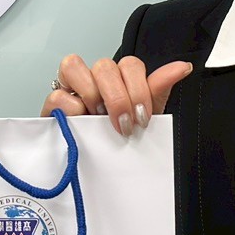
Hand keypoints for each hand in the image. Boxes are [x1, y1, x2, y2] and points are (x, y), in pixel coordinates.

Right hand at [46, 53, 192, 131]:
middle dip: (118, 97)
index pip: (129, 64)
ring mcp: (71, 90)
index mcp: (119, 81)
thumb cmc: (118, 139)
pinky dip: (71, 108)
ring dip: (91, 94)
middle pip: (104, 65)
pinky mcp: (53, 107)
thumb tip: (182, 67)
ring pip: (72, 65)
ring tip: (98, 119)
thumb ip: (158, 89)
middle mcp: (95, 80)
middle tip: (123, 124)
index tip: (143, 117)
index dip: (138, 88)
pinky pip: (57, 94)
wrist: (99, 170)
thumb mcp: (143, 116)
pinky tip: (80, 122)